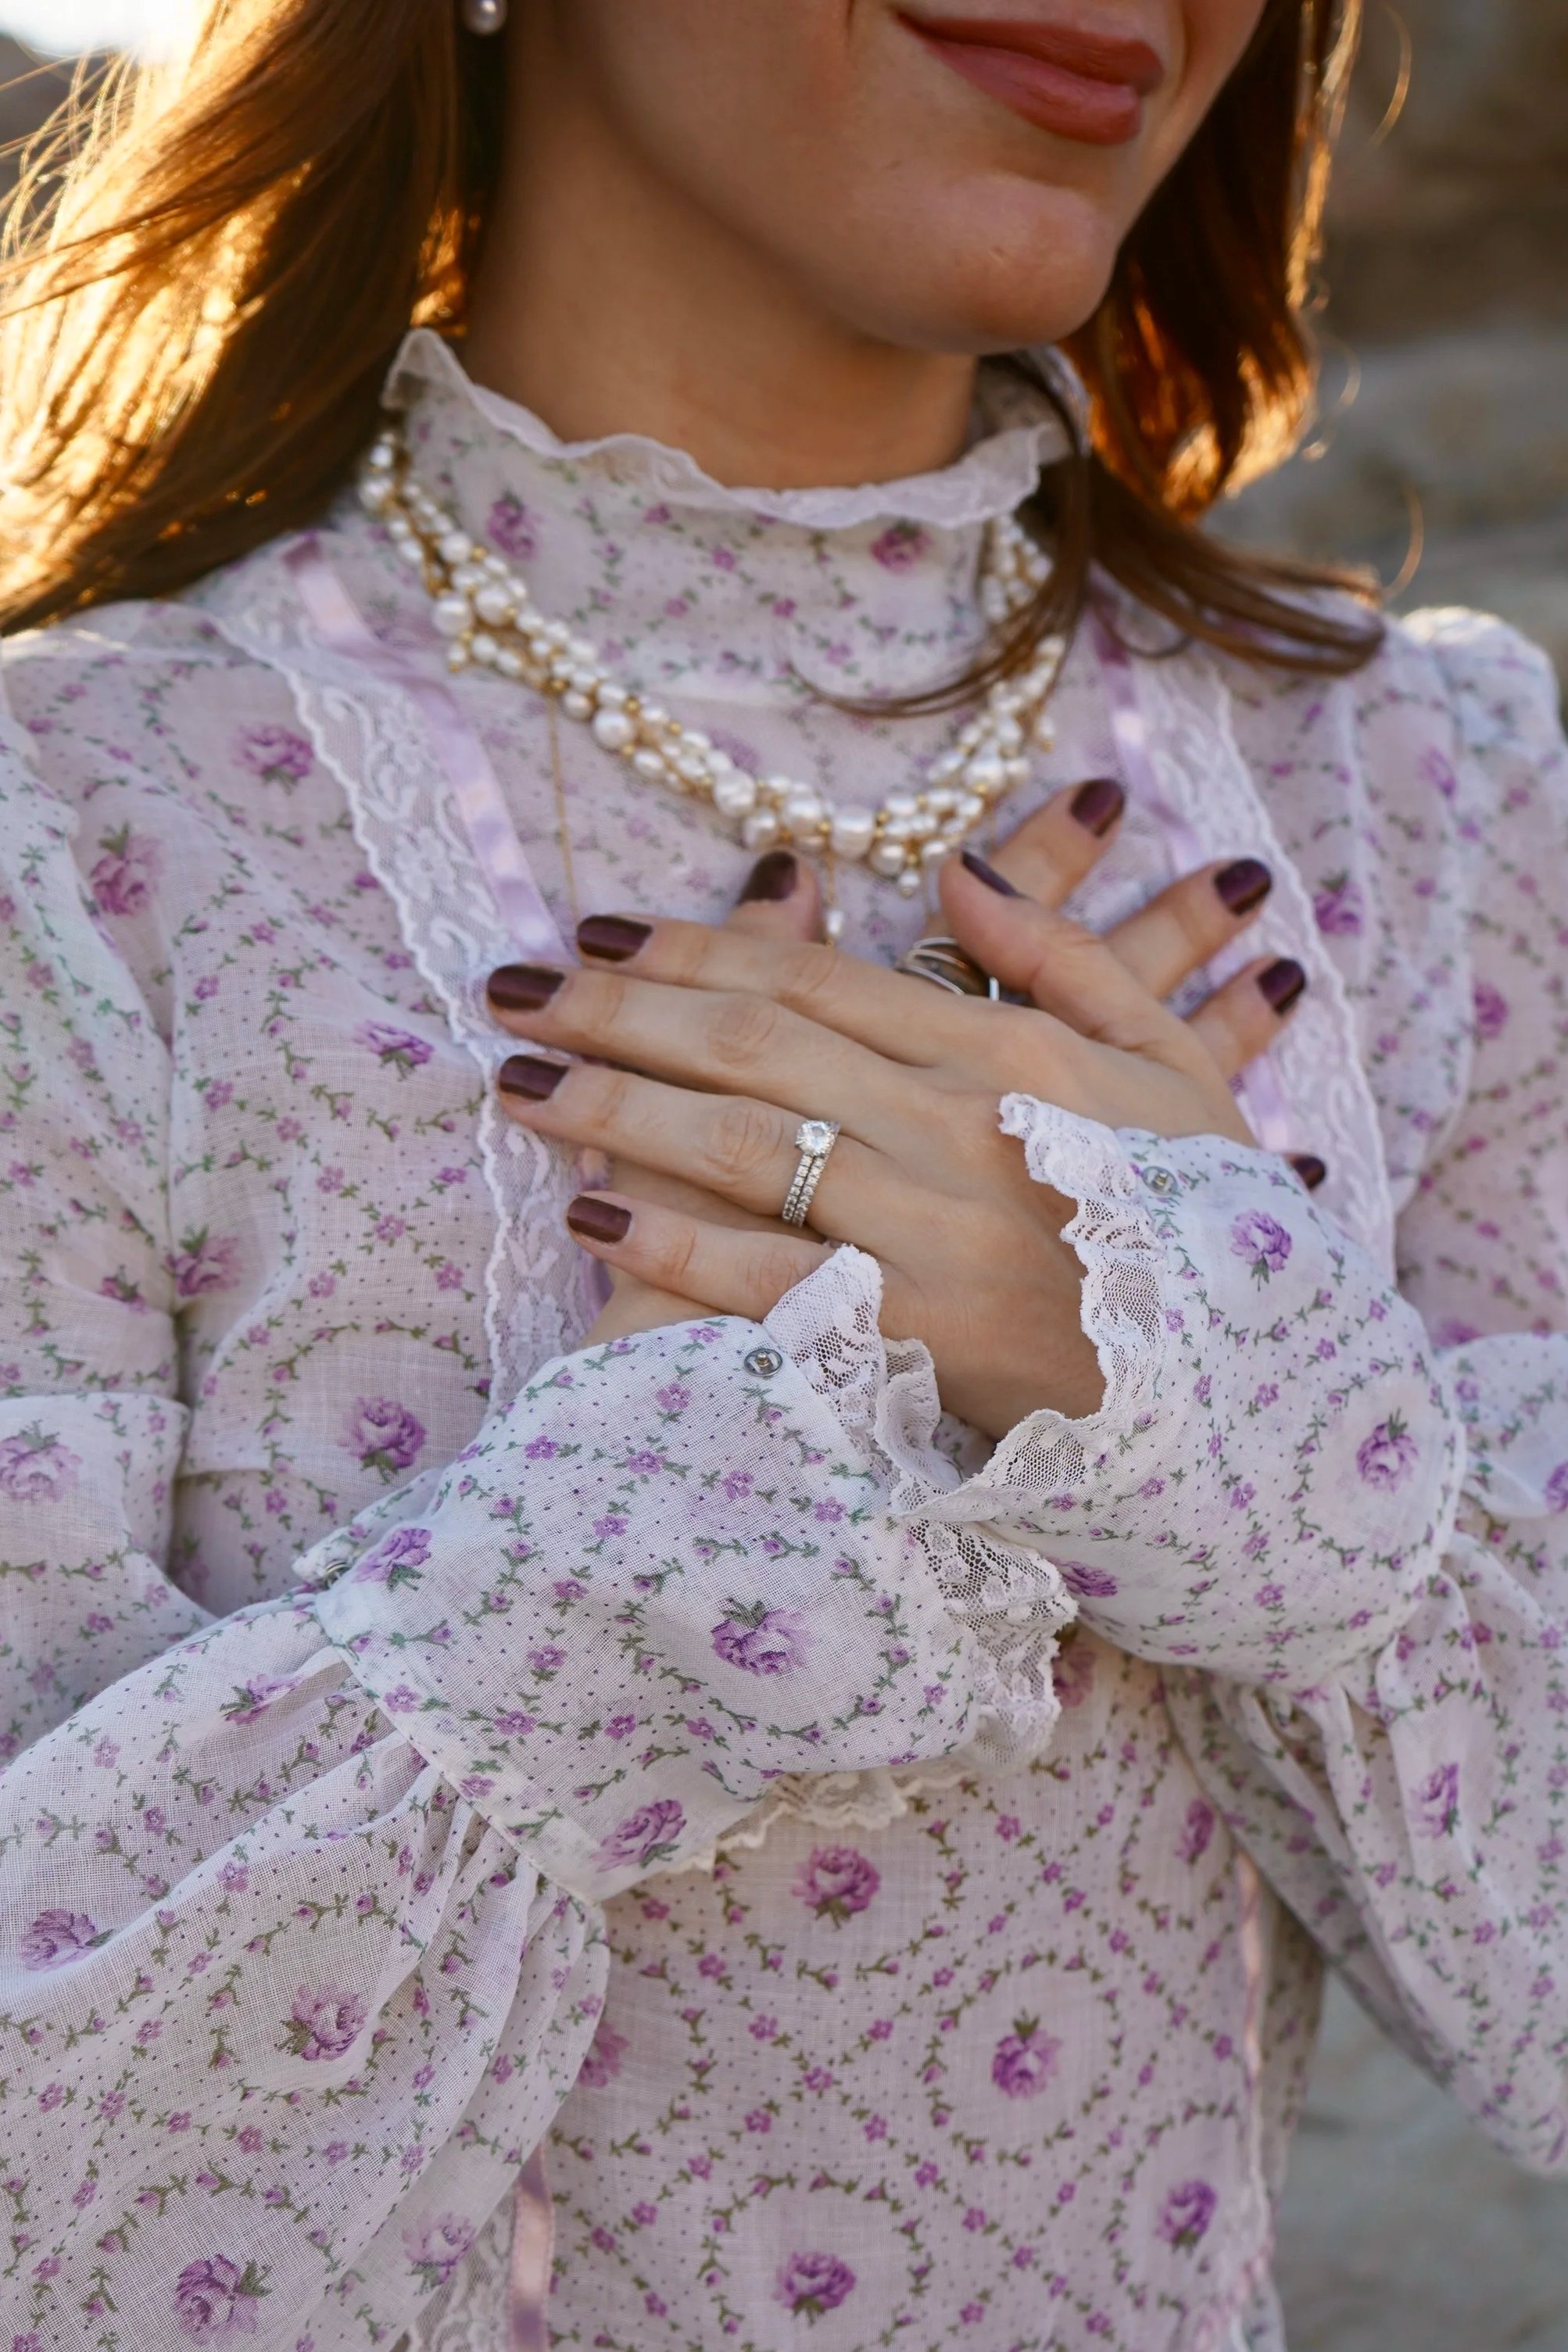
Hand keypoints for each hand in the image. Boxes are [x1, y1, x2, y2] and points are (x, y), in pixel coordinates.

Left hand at [489, 784, 1306, 1435]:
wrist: (1249, 1400)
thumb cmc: (1205, 1225)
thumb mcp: (1170, 1068)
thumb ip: (1061, 963)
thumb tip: (952, 872)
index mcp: (1012, 1055)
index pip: (818, 976)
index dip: (698, 943)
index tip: (602, 931)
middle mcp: (959, 1131)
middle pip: (754, 1043)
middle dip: (619, 1008)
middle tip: (514, 984)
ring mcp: (931, 1237)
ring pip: (741, 1144)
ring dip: (613, 1104)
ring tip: (517, 1076)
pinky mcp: (911, 1342)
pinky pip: (764, 1280)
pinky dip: (669, 1244)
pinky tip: (585, 1212)